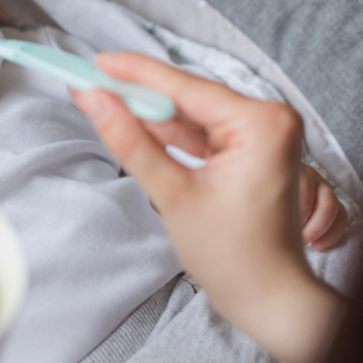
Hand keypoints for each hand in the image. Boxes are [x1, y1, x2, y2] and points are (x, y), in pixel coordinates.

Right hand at [73, 54, 343, 362]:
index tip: (96, 62)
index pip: (186, 86)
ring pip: (193, 114)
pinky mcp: (253, 149)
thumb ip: (130, 142)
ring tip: (105, 106)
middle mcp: (271, 119)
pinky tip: (136, 127)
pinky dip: (171, 134)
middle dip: (139, 96)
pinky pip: (204, 132)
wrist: (270, 299)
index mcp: (262, 124)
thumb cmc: (233, 257)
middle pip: (189, 98)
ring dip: (152, 116)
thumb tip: (94, 100)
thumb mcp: (172, 195)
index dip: (135, 73)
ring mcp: (265, 134)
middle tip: (91, 86)